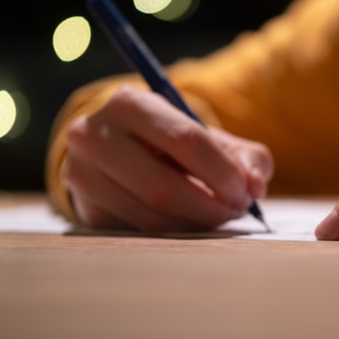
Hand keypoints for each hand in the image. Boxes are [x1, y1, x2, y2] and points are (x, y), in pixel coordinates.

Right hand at [63, 85, 272, 230]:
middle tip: (236, 211)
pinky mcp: (84, 209)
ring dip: (195, 224)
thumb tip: (256, 187)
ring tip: (218, 216)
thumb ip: (246, 158)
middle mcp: (93, 135)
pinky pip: (138, 233)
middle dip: (209, 206)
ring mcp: (82, 175)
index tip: (246, 193)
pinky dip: (174, 234)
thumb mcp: (212, 138)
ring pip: (150, 217)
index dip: (222, 172)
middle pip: (162, 187)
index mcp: (129, 103)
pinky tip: (191, 223)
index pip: (186, 140)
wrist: (123, 152)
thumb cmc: (175, 144)